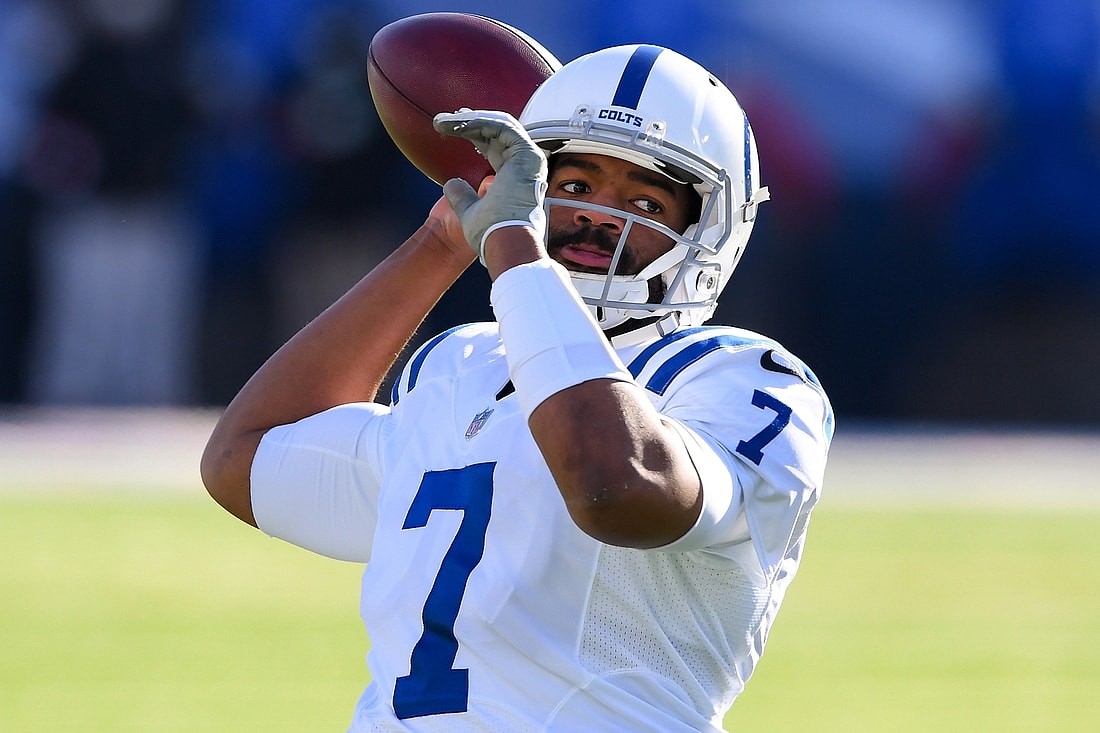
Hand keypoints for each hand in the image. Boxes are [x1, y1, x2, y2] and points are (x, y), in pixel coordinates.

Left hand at [432, 109, 547, 262]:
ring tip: (442, 122)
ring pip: (500, 126)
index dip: (474, 135)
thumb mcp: (468, 212)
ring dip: (470, 120)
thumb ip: (462, 197)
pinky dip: (480, 122)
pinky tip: (459, 123)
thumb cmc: (489, 235)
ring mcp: (528, 160)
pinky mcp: (527, 155)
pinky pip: (503, 128)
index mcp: (514, 179)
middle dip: (471, 122)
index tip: (452, 128)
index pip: (495, 148)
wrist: (500, 242)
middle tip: (446, 119)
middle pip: (498, 133)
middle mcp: (524, 167)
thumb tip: (451, 183)